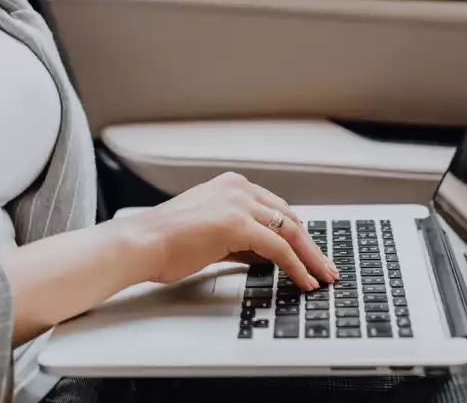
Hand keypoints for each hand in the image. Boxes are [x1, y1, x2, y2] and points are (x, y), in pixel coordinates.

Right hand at [125, 172, 338, 290]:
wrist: (140, 243)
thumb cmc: (165, 242)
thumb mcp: (210, 233)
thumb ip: (240, 239)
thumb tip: (265, 256)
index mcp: (231, 185)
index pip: (276, 208)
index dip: (297, 233)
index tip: (311, 251)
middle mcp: (238, 188)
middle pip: (289, 218)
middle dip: (311, 246)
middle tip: (326, 266)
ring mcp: (239, 203)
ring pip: (290, 231)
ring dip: (311, 257)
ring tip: (322, 276)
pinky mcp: (237, 224)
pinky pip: (279, 247)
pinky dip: (296, 266)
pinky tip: (304, 280)